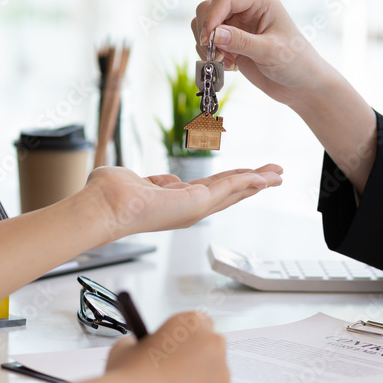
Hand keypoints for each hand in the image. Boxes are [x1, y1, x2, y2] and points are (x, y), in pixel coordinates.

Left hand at [83, 164, 282, 239]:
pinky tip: (264, 176)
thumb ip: (154, 181)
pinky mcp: (198, 202)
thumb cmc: (109, 196)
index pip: (211, 190)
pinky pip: (230, 186)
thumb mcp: (138, 182)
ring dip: (258, 180)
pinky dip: (249, 181)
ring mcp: (195, 207)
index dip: (233, 182)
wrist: (104, 207)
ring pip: (235, 190)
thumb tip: (165, 179)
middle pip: (230, 193)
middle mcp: (188, 208)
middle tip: (276, 175)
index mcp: (176, 203)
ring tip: (278, 173)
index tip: (249, 175)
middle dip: (254, 183)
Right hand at [105, 311, 228, 382]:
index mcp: (191, 323)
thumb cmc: (128, 375)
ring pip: (214, 374)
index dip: (186, 336)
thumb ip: (139, 342)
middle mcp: (212, 344)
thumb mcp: (125, 346)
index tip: (175, 347)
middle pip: (210, 346)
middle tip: (175, 371)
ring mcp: (220, 373)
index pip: (198, 323)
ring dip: (200, 380)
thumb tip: (141, 347)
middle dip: (197, 356)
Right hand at [192, 0, 331, 106]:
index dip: (212, 17)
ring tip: (225, 62)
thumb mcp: (270, 52)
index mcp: (260, 0)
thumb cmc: (296, 64)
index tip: (206, 40)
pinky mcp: (231, 41)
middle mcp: (246, 8)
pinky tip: (230, 66)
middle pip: (208, 8)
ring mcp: (237, 24)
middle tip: (217, 55)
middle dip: (206, 32)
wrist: (301, 85)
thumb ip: (241, 42)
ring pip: (203, 24)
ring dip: (206, 45)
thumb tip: (213, 34)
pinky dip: (210, 54)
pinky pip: (207, 41)